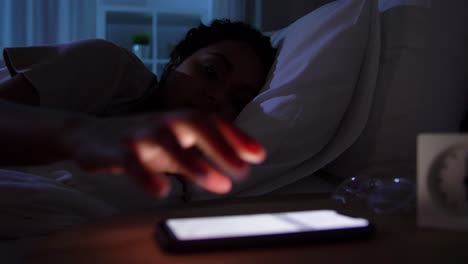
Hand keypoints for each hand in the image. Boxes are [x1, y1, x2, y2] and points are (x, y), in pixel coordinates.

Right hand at [62, 112, 265, 196]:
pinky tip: (161, 191)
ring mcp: (138, 134)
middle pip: (194, 124)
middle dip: (220, 146)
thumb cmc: (141, 141)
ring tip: (215, 182)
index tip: (258, 155)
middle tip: (242, 171)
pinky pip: (131, 161)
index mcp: (178, 120)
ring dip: (192, 161)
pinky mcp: (115, 150)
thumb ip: (202, 156)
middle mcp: (162, 122)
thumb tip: (235, 173)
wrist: (88, 134)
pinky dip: (145, 174)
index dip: (236, 136)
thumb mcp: (175, 146)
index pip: (212, 122)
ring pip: (165, 140)